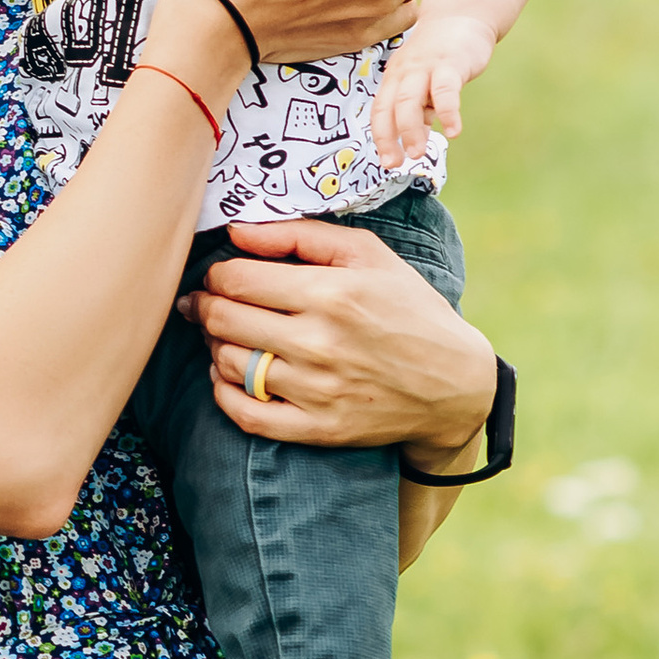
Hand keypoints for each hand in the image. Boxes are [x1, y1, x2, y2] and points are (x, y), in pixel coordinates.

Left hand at [176, 217, 496, 449]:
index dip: (215, 274)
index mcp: (331, 293)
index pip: (236, 279)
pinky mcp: (318, 428)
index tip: (218, 275)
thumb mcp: (368, 254)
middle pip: (224, 320)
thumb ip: (300, 235)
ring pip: (229, 364)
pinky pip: (245, 414)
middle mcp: (320, 343)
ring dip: (214, 346)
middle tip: (204, 302)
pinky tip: (228, 377)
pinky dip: (223, 394)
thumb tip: (237, 231)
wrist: (454, 383)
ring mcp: (317, 390)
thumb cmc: (408, 308)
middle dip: (204, 306)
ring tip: (224, 335)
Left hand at [370, 8, 495, 166]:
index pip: (380, 111)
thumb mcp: (421, 78)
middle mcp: (404, 72)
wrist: (461, 14)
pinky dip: (448, 112)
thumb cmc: (439, 52)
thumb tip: (417, 136)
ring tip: (417, 153)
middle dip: (390, 138)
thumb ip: (419, 106)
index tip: (387, 163)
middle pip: (390, 108)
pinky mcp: (450, 63)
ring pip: (410, 100)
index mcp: (394, 78)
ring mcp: (425, 66)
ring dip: (411, 130)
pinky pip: (445, 90)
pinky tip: (454, 131)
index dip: (381, 138)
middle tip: (397, 163)